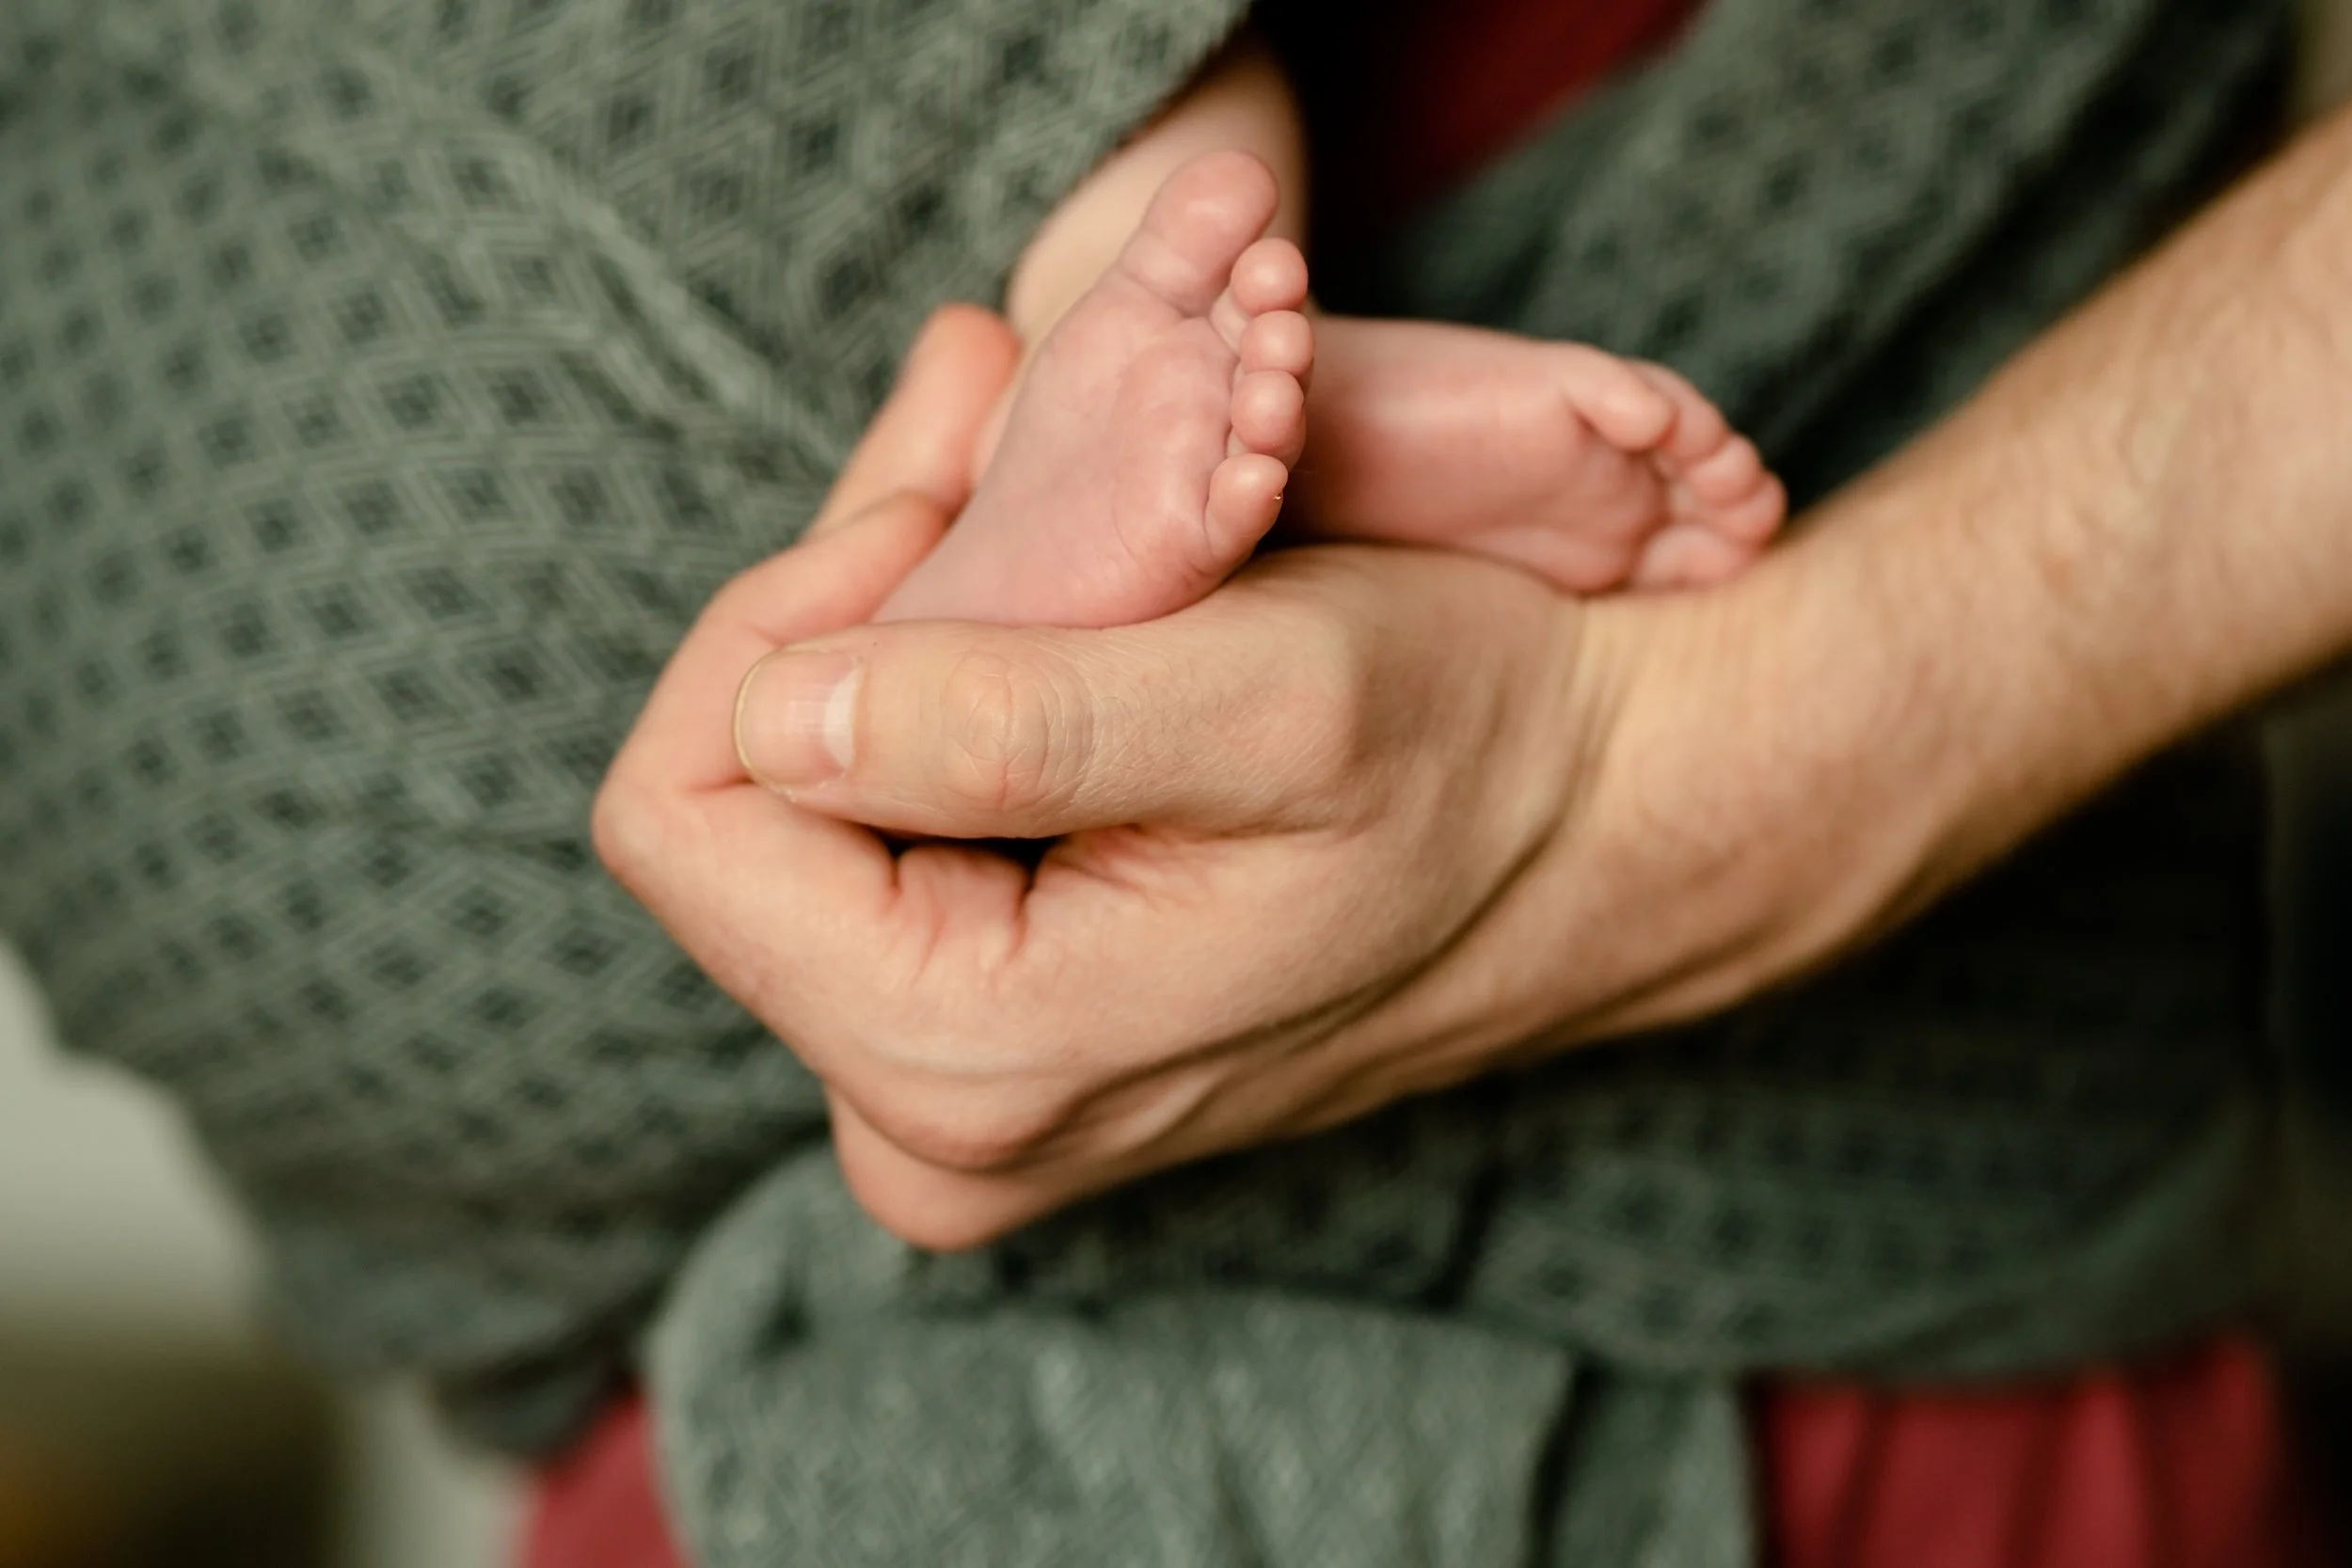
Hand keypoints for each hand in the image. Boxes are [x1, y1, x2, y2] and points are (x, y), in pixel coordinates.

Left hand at [595, 307, 1648, 1248]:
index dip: (790, 609)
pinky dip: (940, 689)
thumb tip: (774, 715)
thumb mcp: (1277, 702)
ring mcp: (955, 1092)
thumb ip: (1013, 722)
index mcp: (964, 1064)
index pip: (683, 810)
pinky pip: (876, 838)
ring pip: (799, 808)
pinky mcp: (994, 1040)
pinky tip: (1043, 592)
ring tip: (1017, 480)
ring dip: (895, 621)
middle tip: (975, 416)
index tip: (951, 492)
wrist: (1599, 830)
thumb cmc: (1474, 753)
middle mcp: (929, 1123)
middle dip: (849, 594)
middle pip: (735, 806)